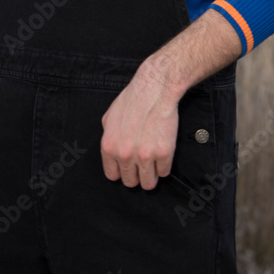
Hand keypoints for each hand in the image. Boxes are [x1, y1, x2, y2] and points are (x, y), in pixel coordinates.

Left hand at [100, 65, 179, 189]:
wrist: (154, 90)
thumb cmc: (132, 100)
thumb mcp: (108, 118)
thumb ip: (109, 137)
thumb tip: (112, 151)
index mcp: (109, 147)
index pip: (112, 175)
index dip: (121, 172)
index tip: (128, 168)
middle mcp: (125, 155)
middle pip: (130, 182)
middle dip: (136, 175)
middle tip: (142, 166)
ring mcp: (145, 156)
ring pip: (148, 183)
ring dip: (151, 176)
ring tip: (153, 165)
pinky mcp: (164, 153)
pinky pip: (164, 172)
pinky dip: (164, 166)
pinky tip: (162, 154)